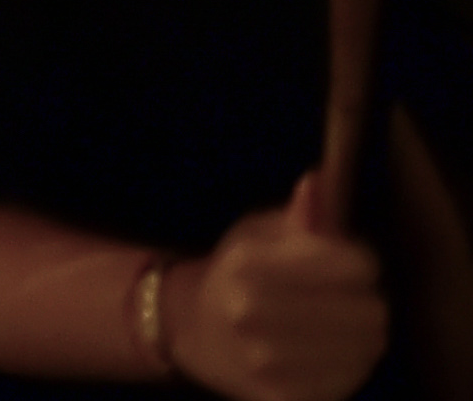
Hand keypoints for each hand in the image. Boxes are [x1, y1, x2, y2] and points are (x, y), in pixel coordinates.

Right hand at [171, 183, 383, 400]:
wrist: (193, 331)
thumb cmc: (236, 274)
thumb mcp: (257, 232)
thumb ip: (297, 216)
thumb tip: (318, 183)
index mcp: (249, 263)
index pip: (356, 264)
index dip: (360, 261)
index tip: (348, 262)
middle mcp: (253, 312)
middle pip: (370, 310)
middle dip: (364, 300)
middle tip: (344, 298)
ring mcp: (269, 361)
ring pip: (366, 348)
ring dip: (359, 336)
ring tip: (337, 326)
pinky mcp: (283, 397)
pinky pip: (349, 380)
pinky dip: (346, 365)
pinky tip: (326, 353)